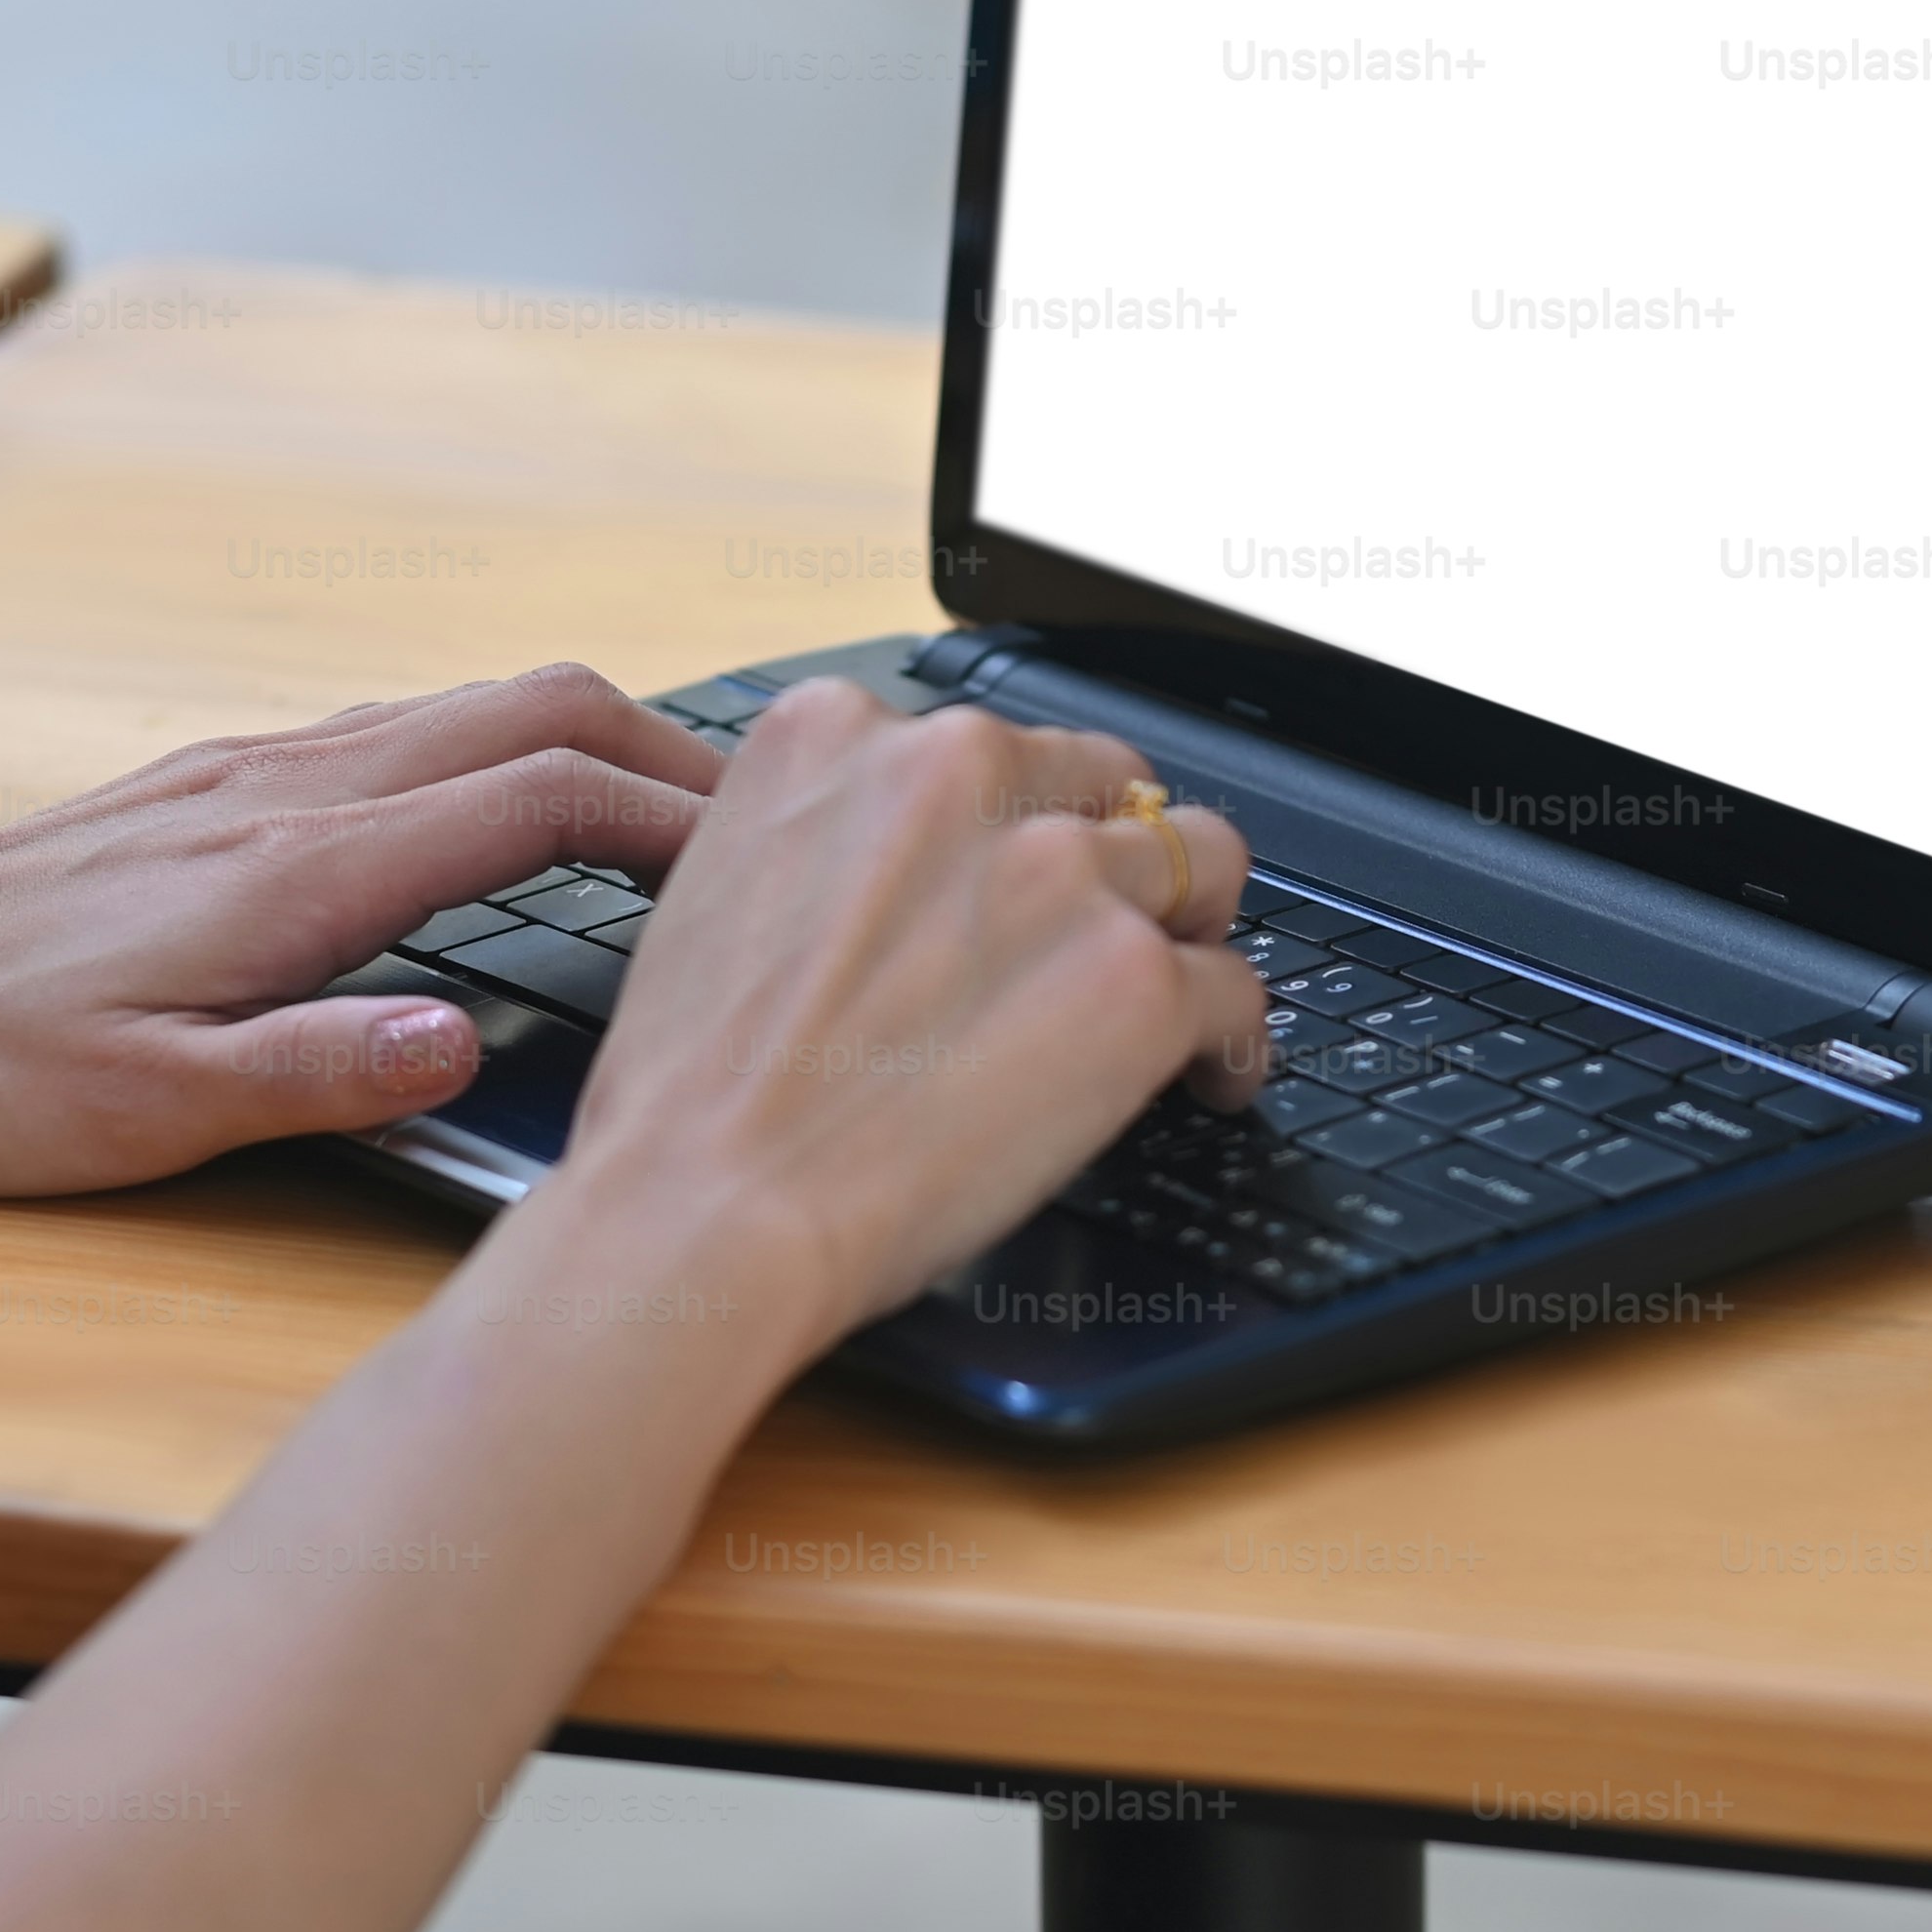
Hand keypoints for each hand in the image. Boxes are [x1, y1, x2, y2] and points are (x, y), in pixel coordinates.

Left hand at [0, 664, 724, 1194]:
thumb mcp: (144, 1112)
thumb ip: (313, 1073)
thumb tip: (461, 1044)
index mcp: (298, 868)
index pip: (538, 796)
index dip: (676, 820)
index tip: (769, 864)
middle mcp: (288, 789)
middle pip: (532, 706)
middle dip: (670, 752)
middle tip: (769, 824)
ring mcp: (251, 771)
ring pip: (469, 704)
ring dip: (591, 743)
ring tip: (677, 819)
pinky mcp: (214, 781)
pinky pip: (402, 730)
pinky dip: (501, 753)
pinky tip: (513, 818)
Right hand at [523, 681, 1262, 1350]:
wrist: (707, 1199)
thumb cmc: (695, 1085)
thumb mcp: (725, 883)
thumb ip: (832, 836)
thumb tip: (914, 867)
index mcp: (845, 732)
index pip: (995, 746)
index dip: (1027, 818)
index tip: (1030, 867)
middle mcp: (961, 771)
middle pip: (1112, 788)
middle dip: (1117, 861)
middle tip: (1107, 940)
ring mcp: (1060, 870)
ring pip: (1201, 867)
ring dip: (1186, 938)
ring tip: (1177, 1006)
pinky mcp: (1135, 978)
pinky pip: (1237, 991)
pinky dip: (1232, 1043)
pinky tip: (1211, 1079)